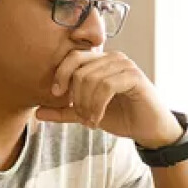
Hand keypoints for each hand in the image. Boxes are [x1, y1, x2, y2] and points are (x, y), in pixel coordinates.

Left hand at [36, 50, 183, 148]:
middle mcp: (114, 58)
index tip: (57, 95)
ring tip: (91, 121)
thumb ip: (64, 112)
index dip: (61, 74)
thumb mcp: (87, 114)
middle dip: (76, 98)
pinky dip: (97, 105)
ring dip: (86, 105)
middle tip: (81, 117)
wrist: (150, 130)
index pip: (73, 57)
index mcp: (102, 61)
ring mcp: (125, 65)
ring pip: (91, 79)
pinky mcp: (134, 77)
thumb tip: (37, 112)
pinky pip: (106, 85)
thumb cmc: (122, 117)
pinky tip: (98, 119)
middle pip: (80, 70)